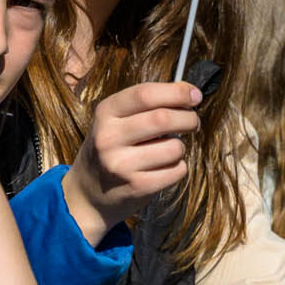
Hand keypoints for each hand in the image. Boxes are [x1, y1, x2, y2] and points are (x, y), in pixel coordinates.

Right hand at [62, 80, 201, 245]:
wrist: (90, 192)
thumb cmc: (114, 147)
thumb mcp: (118, 119)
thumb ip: (149, 103)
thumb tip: (190, 93)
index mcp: (105, 113)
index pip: (144, 94)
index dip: (176, 92)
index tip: (195, 96)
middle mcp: (109, 137)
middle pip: (163, 119)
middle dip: (188, 118)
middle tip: (193, 122)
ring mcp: (121, 164)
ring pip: (174, 147)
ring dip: (181, 147)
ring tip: (169, 150)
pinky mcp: (137, 187)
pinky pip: (177, 170)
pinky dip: (179, 167)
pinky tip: (164, 168)